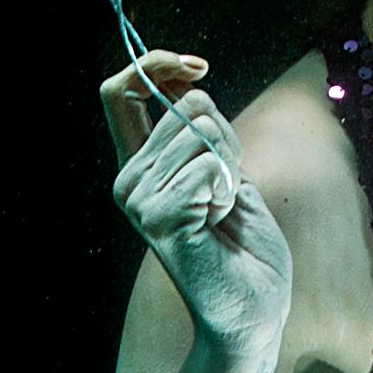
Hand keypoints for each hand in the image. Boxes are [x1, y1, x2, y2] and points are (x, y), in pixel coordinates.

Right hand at [103, 52, 293, 364]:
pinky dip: (227, 189)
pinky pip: (207, 167)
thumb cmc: (244, 243)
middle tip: (226, 187)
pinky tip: (218, 224)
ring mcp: (138, 200)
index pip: (117, 92)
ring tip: (221, 211)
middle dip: (225, 135)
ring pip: (200, 133)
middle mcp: (128, 181)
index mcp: (139, 166)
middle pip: (184, 106)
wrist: (254, 308)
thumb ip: (197, 128)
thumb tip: (182, 71)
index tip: (197, 65)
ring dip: (229, 167)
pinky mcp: (158, 218)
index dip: (154, 64)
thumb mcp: (222, 168)